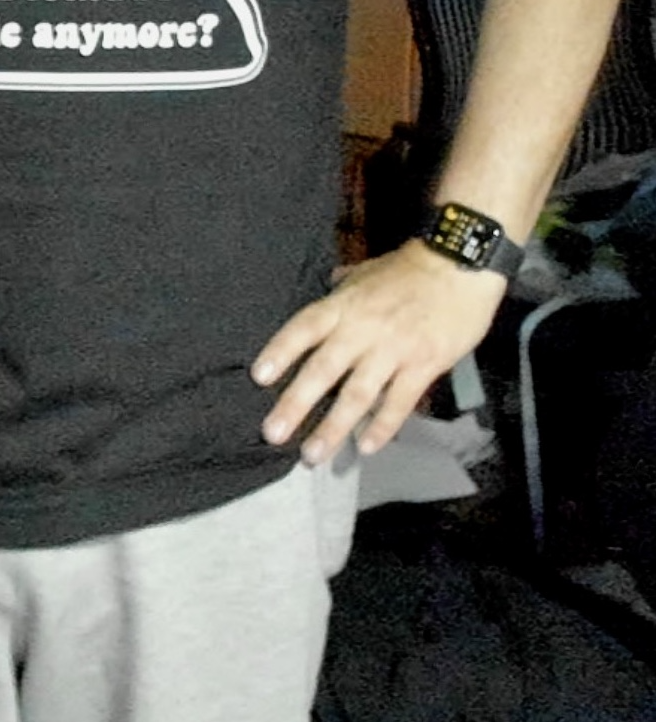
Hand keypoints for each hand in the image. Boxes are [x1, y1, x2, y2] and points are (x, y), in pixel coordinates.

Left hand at [250, 240, 505, 464]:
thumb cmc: (410, 268)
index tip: (259, 378)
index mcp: (344, 305)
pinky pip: (398, 402)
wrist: (461, 266)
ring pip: (357, 394)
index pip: (304, 329)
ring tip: (313, 455)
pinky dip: (382, 426)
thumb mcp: (367, 271)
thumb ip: (343, 286)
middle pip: (323, 370)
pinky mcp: (424, 365)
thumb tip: (327, 286)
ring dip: (333, 427)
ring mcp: (393, 349)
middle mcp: (362, 329)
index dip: (281, 352)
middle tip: (272, 434)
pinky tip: (366, 447)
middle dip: (296, 404)